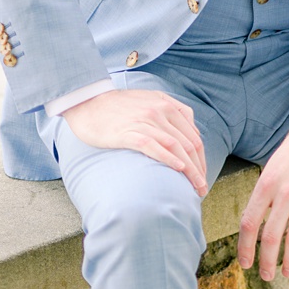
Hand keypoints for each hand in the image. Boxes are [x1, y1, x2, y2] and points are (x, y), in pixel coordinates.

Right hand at [61, 88, 207, 197]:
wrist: (86, 101)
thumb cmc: (118, 105)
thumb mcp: (151, 99)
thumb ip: (172, 112)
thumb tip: (191, 133)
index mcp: (168, 106)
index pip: (193, 137)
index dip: (201, 159)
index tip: (202, 176)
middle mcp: (160, 112)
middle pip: (188, 145)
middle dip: (199, 169)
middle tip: (202, 188)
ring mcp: (144, 121)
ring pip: (176, 147)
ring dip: (190, 170)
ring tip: (196, 187)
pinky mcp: (128, 132)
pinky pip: (153, 146)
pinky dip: (168, 158)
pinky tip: (178, 170)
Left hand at [238, 93, 288, 282]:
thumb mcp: (276, 164)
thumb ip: (267, 191)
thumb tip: (259, 218)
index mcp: (266, 183)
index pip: (249, 223)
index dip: (245, 248)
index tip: (245, 263)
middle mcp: (285, 193)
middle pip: (270, 237)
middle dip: (266, 261)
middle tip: (266, 276)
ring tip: (288, 273)